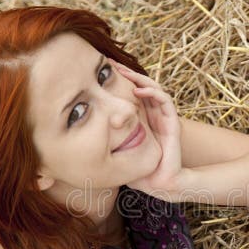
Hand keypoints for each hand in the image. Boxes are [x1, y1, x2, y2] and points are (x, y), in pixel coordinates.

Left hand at [111, 59, 183, 196]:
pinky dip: (152, 92)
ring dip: (139, 79)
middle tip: (111, 65)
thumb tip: (75, 139)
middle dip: (128, 74)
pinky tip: (138, 90)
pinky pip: (164, 101)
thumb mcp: (116, 152)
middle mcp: (153, 114)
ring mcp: (163, 117)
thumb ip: (102, 144)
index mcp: (141, 118)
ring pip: (153, 89)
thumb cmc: (138, 171)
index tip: (102, 72)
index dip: (120, 82)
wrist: (159, 184)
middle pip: (141, 86)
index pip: (131, 93)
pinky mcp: (172, 122)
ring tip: (124, 73)